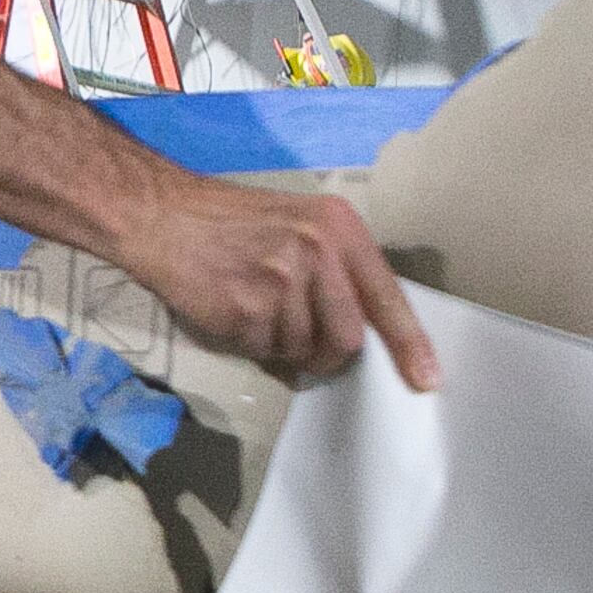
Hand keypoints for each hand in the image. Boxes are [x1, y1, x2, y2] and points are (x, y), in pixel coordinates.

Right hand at [131, 177, 438, 388]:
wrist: (166, 215)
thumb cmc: (234, 223)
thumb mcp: (300, 225)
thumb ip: (336, 273)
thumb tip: (361, 335)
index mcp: (338, 227)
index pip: (387, 296)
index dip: (409, 343)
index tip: (426, 377)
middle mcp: (316, 251)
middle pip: (348, 337)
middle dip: (329, 353)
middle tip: (303, 340)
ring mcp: (281, 281)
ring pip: (305, 350)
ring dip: (283, 346)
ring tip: (256, 308)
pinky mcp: (246, 309)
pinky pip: (266, 353)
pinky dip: (253, 345)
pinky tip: (235, 311)